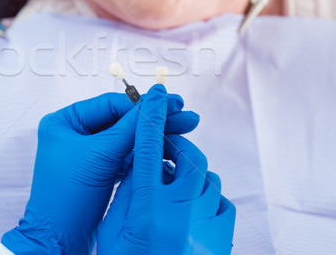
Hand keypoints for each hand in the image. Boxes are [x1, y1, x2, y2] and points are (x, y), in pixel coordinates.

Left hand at [1, 90, 199, 254]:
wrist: (59, 239)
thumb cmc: (67, 198)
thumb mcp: (100, 157)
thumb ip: (130, 128)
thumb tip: (154, 103)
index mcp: (64, 122)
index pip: (111, 105)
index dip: (142, 105)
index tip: (170, 103)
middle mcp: (73, 134)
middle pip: (121, 120)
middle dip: (153, 119)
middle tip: (185, 115)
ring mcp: (87, 154)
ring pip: (126, 139)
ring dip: (152, 136)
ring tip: (184, 130)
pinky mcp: (98, 172)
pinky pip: (125, 156)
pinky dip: (145, 154)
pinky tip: (167, 151)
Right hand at [97, 85, 235, 254]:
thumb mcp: (114, 230)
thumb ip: (127, 193)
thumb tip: (137, 165)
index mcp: (146, 207)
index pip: (147, 147)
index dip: (150, 116)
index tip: (153, 95)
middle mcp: (180, 212)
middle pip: (189, 158)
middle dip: (177, 147)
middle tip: (165, 150)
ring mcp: (205, 225)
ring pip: (208, 178)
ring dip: (192, 173)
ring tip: (175, 183)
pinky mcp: (221, 239)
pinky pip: (222, 202)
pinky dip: (208, 196)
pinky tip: (193, 206)